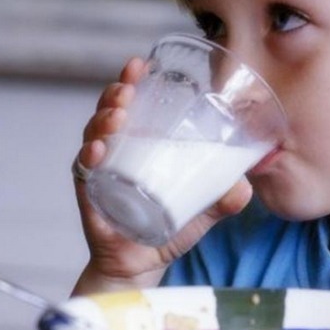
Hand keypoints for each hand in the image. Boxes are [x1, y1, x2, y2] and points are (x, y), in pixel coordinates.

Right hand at [72, 57, 251, 291]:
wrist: (142, 265)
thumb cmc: (167, 228)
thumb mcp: (203, 209)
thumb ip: (225, 198)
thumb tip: (245, 187)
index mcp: (140, 143)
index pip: (133, 104)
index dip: (131, 80)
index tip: (140, 64)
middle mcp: (116, 151)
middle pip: (109, 111)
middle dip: (115, 93)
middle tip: (127, 88)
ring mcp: (100, 170)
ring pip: (94, 134)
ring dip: (103, 119)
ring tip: (117, 115)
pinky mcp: (89, 194)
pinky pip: (83, 171)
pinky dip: (89, 158)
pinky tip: (98, 150)